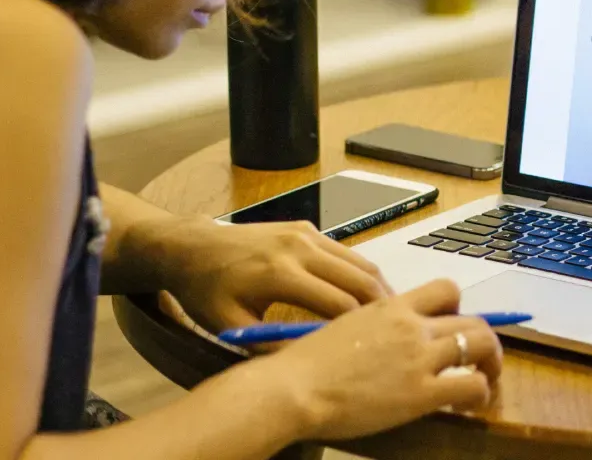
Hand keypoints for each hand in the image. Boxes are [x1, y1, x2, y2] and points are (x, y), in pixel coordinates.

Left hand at [153, 218, 392, 333]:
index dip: (361, 329)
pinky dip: (361, 274)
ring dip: (378, 289)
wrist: (193, 246)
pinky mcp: (307, 227)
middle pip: (360, 280)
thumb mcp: (231, 326)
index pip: (339, 304)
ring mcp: (306, 233)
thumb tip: (314, 363)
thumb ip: (271, 345)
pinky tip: (365, 295)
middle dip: (382, 308)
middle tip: (399, 333)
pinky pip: (345, 252)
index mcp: (280, 274)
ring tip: (389, 317)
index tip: (375, 350)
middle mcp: (300, 248)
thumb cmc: (207, 292)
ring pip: (359, 262)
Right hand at [270, 279, 503, 440]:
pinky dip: (480, 393)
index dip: (459, 308)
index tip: (452, 327)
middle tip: (479, 361)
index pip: (446, 289)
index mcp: (392, 306)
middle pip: (472, 320)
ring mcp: (420, 358)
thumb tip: (382, 339)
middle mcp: (412, 325)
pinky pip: (473, 385)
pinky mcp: (422, 392)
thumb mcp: (344, 326)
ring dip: (491, 364)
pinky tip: (468, 406)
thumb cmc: (305, 363)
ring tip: (484, 381)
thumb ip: (373, 326)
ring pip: (482, 345)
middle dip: (483, 341)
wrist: (294, 388)